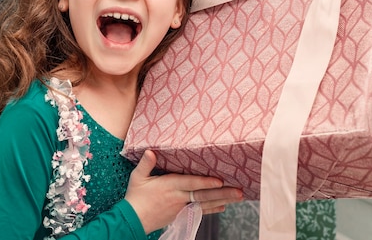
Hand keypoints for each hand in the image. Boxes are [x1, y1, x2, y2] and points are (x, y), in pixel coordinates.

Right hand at [125, 150, 242, 233]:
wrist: (133, 220)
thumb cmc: (135, 197)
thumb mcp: (138, 178)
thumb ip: (146, 163)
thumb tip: (151, 151)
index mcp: (170, 186)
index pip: (191, 184)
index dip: (205, 182)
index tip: (220, 181)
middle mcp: (179, 198)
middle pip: (204, 195)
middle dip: (223, 193)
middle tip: (239, 191)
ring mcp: (182, 208)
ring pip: (205, 204)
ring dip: (223, 200)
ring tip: (238, 197)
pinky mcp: (182, 215)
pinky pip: (200, 211)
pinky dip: (212, 209)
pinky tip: (223, 206)